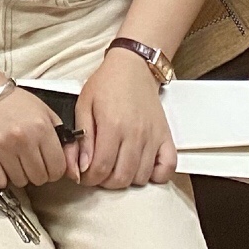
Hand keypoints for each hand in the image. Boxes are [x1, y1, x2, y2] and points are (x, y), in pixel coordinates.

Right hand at [0, 84, 70, 191]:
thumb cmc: (16, 103)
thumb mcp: (47, 114)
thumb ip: (65, 141)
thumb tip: (74, 171)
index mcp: (41, 128)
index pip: (58, 169)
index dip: (54, 170)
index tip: (47, 164)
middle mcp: (23, 139)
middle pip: (39, 178)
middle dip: (37, 172)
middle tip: (28, 159)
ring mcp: (2, 147)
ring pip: (20, 181)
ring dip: (18, 174)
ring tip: (13, 158)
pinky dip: (1, 177)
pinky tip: (1, 163)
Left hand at [72, 47, 175, 188]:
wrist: (133, 67)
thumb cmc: (107, 83)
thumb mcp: (84, 104)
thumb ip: (82, 138)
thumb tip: (80, 166)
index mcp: (112, 125)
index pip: (101, 168)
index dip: (88, 178)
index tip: (83, 174)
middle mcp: (135, 134)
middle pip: (122, 178)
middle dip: (105, 181)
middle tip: (98, 172)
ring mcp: (153, 137)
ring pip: (141, 177)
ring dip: (127, 179)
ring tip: (116, 167)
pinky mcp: (166, 138)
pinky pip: (167, 169)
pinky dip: (156, 176)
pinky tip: (141, 167)